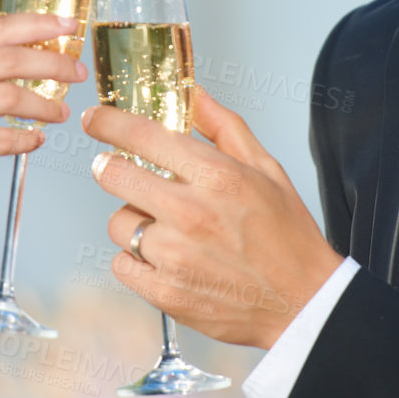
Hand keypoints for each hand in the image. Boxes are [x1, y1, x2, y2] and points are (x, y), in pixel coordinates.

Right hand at [0, 12, 84, 227]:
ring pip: (10, 97)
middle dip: (52, 64)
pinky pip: (2, 139)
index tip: (69, 25)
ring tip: (60, 113)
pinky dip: (26, 140)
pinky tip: (35, 140)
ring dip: (44, 106)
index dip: (38, 25)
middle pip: (9, 59)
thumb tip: (28, 50)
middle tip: (77, 73)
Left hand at [83, 85, 343, 348]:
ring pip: (118, 222)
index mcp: (216, 176)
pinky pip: (122, 264)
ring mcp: (175, 256)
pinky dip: (136, 259)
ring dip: (133, 219)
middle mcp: (191, 213)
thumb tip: (192, 94)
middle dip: (110, 168)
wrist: (303, 303)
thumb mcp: (265, 168)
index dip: (108, 122)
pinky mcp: (165, 292)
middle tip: (121, 172)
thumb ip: (223, 126)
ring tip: (165, 226)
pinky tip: (164, 257)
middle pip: (113, 175)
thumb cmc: (287, 235)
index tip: (95, 119)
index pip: (142, 136)